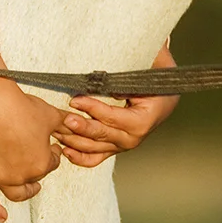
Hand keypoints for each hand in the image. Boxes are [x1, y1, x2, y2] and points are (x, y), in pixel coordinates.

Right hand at [0, 54, 66, 222]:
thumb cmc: (22, 108)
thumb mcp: (50, 115)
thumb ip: (65, 123)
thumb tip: (77, 122)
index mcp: (42, 163)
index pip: (53, 163)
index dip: (54, 154)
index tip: (52, 146)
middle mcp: (23, 175)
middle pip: (35, 177)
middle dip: (39, 167)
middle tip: (37, 155)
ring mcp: (1, 178)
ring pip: (16, 193)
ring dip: (25, 193)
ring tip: (30, 190)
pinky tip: (1, 216)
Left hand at [54, 43, 179, 167]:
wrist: (163, 91)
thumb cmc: (155, 74)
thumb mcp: (152, 65)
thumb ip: (135, 66)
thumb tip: (110, 74)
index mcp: (147, 117)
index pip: (116, 117)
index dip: (95, 109)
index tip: (76, 100)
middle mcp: (137, 135)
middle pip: (105, 135)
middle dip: (83, 127)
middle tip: (64, 119)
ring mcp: (125, 143)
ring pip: (98, 148)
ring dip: (77, 142)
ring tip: (58, 132)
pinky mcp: (116, 146)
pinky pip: (97, 157)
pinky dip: (81, 157)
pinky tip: (66, 151)